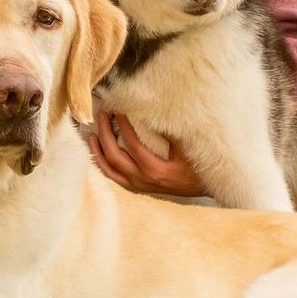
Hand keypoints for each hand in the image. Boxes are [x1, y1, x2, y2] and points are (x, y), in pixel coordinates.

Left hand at [89, 110, 206, 197]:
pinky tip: (97, 153)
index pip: (132, 144)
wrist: (206, 187)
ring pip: (109, 170)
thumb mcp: (188, 148)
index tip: (119, 108)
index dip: (123, 124)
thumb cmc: (199, 166)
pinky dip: (103, 165)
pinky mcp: (137, 189)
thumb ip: (171, 130)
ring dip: (97, 151)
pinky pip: (113, 178)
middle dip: (105, 133)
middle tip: (102, 114)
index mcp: (155, 170)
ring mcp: (138, 186)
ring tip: (91, 134)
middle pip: (114, 156)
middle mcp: (142, 180)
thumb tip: (152, 109)